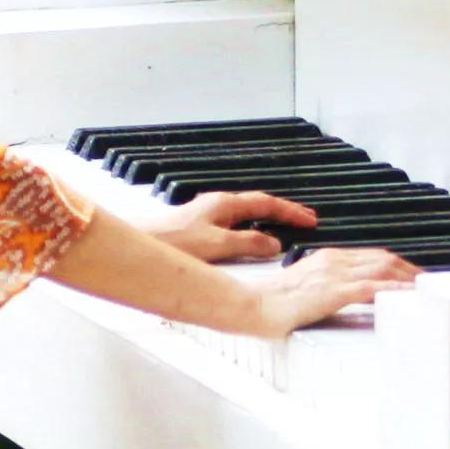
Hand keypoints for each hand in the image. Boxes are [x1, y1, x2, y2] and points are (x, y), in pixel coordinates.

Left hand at [149, 187, 317, 265]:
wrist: (138, 245)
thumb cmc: (170, 244)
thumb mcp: (216, 245)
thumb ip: (247, 243)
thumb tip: (274, 244)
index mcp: (222, 205)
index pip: (266, 202)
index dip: (290, 211)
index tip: (311, 219)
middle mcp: (216, 208)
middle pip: (258, 206)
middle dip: (284, 213)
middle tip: (307, 221)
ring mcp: (207, 219)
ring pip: (247, 217)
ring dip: (268, 222)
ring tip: (287, 232)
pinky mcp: (199, 232)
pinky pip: (235, 228)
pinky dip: (252, 233)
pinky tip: (253, 245)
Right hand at [232, 245, 416, 338]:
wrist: (250, 307)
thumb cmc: (269, 304)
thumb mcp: (303, 290)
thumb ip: (324, 288)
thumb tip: (340, 297)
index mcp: (327, 258)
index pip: (371, 256)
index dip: (397, 265)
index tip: (412, 275)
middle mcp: (333, 261)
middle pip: (383, 259)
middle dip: (409, 269)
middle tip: (428, 282)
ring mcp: (333, 275)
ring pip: (382, 270)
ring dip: (408, 279)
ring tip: (425, 289)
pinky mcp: (331, 291)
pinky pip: (371, 288)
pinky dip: (393, 291)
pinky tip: (407, 297)